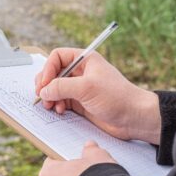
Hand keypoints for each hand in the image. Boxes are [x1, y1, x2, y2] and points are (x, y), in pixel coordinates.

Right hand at [35, 48, 161, 144]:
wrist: (134, 118)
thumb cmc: (117, 97)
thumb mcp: (86, 88)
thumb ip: (61, 87)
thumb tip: (44, 91)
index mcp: (85, 60)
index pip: (57, 57)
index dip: (48, 69)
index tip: (45, 84)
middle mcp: (81, 72)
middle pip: (53, 73)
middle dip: (46, 84)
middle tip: (42, 95)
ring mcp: (80, 88)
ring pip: (55, 88)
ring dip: (50, 97)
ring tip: (50, 106)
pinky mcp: (81, 103)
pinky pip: (61, 101)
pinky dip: (57, 106)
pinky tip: (60, 111)